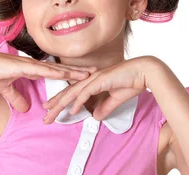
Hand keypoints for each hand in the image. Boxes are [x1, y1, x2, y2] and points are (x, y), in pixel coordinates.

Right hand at [0, 49, 94, 112]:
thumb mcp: (7, 89)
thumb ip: (17, 97)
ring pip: (57, 68)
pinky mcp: (26, 67)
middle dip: (77, 70)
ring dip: (73, 71)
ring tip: (88, 74)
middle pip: (61, 68)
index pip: (54, 71)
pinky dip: (57, 72)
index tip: (82, 74)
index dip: (69, 72)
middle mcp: (35, 65)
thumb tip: (25, 109)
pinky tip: (68, 74)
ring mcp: (32, 64)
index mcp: (31, 68)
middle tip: (94, 71)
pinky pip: (45, 71)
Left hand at [42, 56, 162, 122]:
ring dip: (61, 105)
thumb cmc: (131, 82)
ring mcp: (93, 79)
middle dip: (55, 105)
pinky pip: (86, 93)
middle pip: (67, 93)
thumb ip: (105, 107)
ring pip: (72, 93)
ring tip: (51, 114)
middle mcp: (89, 79)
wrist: (144, 72)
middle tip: (45, 116)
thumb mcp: (115, 99)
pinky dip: (78, 101)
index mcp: (91, 81)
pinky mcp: (100, 80)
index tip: (51, 109)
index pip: (72, 93)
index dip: (60, 101)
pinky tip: (72, 110)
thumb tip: (96, 116)